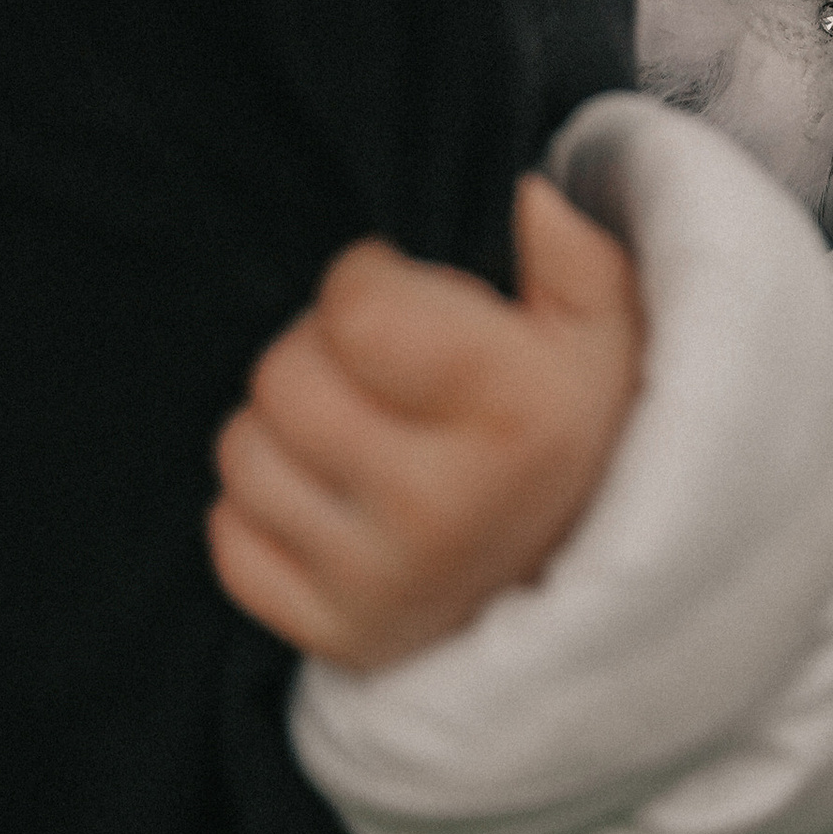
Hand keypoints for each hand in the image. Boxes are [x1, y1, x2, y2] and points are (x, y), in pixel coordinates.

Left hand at [206, 181, 642, 671]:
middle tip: (375, 365)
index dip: (367, 277)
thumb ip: (574, 253)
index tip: (402, 296)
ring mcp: (381, 582)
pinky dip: (264, 507)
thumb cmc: (571, 423)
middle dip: (319, 348)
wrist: (584, 576)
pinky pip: (228, 538)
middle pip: (283, 377)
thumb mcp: (603, 328)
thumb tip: (529, 198)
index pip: (354, 308)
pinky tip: (329, 494)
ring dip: (283, 425)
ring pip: (243, 453)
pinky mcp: (334, 636)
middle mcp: (441, 507)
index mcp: (509, 413)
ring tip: (351, 425)